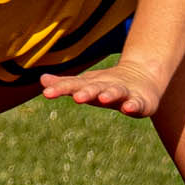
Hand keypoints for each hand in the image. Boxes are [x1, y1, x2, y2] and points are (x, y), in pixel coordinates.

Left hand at [38, 56, 164, 116]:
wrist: (143, 77)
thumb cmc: (106, 84)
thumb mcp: (86, 84)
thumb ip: (65, 84)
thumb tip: (42, 80)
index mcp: (91, 85)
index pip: (73, 85)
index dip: (60, 88)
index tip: (47, 92)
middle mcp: (106, 86)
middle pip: (94, 88)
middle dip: (86, 92)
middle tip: (77, 97)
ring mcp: (124, 92)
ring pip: (116, 92)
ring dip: (109, 94)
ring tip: (103, 98)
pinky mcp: (140, 101)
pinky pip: (137, 104)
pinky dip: (133, 105)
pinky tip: (129, 108)